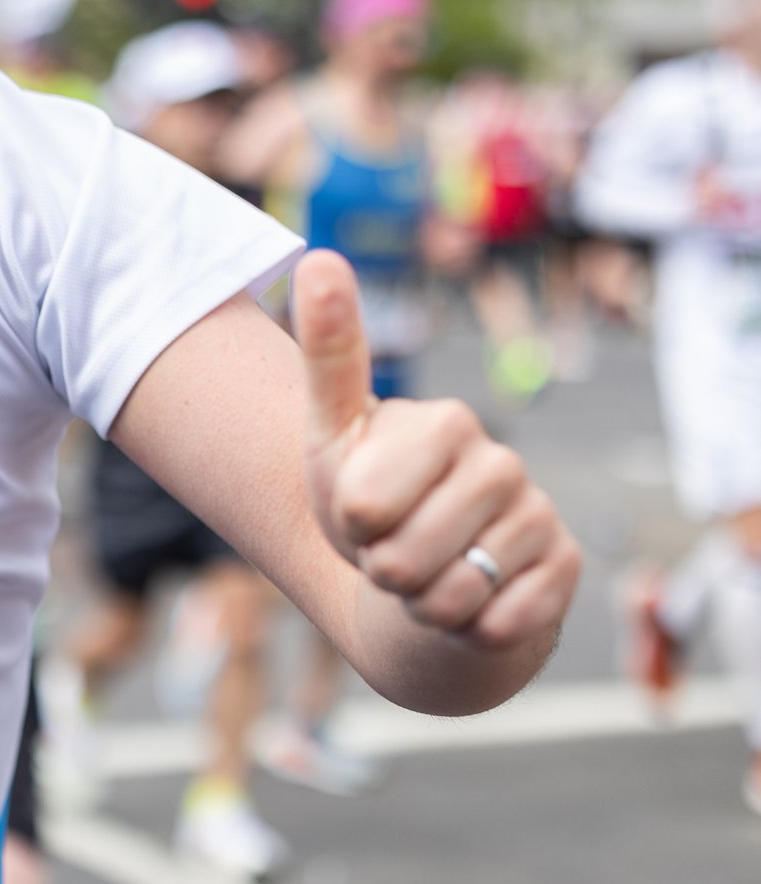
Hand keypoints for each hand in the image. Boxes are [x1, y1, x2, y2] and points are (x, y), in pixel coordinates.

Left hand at [297, 250, 579, 649]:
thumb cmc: (367, 495)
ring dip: (422, 601)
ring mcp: (539, 515)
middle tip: (391, 547)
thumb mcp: (331, 429)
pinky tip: (473, 597)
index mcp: (445, 421)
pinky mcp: (564, 569)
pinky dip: (468, 626)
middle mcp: (502, 462)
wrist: (423, 568)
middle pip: (403, 560)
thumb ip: (328, 351)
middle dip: (383, 569)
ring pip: (450, 597)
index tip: (359, 508)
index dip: (350, 523)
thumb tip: (319, 257)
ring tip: (429, 571)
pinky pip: (496, 624)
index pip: (364, 504)